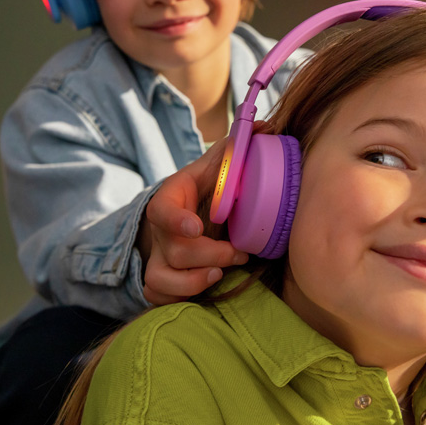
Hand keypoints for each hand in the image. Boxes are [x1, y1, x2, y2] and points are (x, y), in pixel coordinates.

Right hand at [141, 139, 248, 305]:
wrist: (190, 210)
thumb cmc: (210, 186)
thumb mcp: (220, 163)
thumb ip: (239, 146)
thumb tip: (267, 127)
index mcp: (172, 197)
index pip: (162, 209)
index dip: (175, 221)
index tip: (196, 228)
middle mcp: (160, 231)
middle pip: (173, 250)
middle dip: (209, 254)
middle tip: (239, 253)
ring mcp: (157, 256)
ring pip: (161, 279)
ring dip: (194, 281)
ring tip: (221, 272)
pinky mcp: (160, 279)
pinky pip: (160, 297)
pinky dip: (183, 297)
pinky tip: (209, 287)